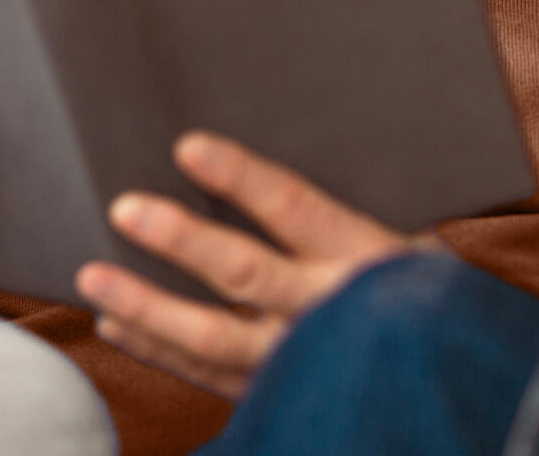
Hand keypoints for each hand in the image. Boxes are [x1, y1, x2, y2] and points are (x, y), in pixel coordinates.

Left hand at [74, 130, 433, 398]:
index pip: (295, 207)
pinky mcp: (275, 391)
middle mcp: (329, 308)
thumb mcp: (400, 229)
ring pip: (213, 337)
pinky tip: (114, 321)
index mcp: (363, 252)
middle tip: (125, 209)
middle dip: (181, 240)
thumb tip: (246, 146)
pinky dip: (155, 348)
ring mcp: (299, 358)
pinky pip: (204, 374)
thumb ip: (331, 206)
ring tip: (95, 276)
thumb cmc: (408, 279)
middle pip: (246, 273)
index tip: (189, 148)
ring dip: (148, 306)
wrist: (443, 367)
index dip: (241, 177)